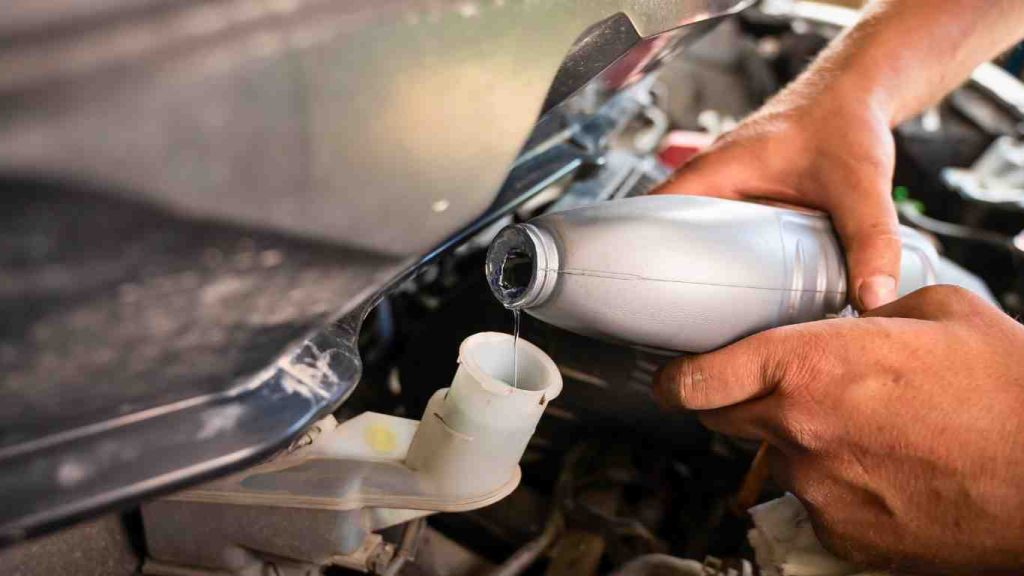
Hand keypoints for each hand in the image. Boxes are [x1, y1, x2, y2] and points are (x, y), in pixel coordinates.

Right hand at [652, 85, 899, 310]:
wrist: (855, 95)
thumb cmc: (843, 118)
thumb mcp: (859, 184)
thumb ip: (871, 240)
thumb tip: (873, 297)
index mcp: (715, 171)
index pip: (651, 214)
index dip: (634, 252)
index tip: (635, 293)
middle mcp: (711, 182)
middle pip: (665, 236)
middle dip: (664, 278)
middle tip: (674, 324)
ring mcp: (724, 193)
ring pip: (691, 240)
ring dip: (692, 273)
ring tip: (698, 320)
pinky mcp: (743, 204)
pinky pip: (717, 239)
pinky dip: (720, 264)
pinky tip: (737, 295)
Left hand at [654, 286, 1023, 573]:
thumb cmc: (1009, 395)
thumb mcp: (941, 312)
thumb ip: (876, 308)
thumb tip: (859, 312)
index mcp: (811, 367)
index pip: (700, 378)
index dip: (676, 377)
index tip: (673, 377)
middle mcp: (801, 431)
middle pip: (723, 419)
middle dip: (733, 402)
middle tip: (770, 390)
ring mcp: (819, 489)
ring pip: (775, 461)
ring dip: (797, 444)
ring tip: (860, 431)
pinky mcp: (844, 535)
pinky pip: (813, 504)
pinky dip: (832, 486)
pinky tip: (878, 469)